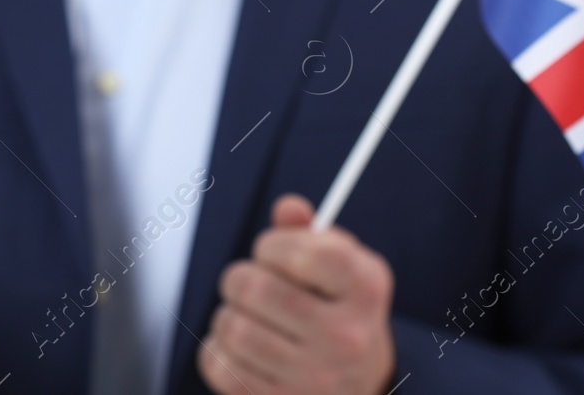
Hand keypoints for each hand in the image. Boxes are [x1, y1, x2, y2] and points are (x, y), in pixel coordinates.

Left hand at [199, 194, 395, 394]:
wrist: (360, 385)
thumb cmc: (339, 309)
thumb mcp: (340, 265)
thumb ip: (309, 232)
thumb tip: (287, 207)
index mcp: (366, 289)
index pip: (304, 253)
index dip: (273, 245)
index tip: (270, 251)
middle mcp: (347, 337)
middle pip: (255, 289)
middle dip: (238, 277)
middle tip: (247, 282)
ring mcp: (315, 377)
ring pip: (233, 328)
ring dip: (228, 314)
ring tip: (246, 316)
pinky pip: (219, 366)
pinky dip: (218, 350)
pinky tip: (240, 348)